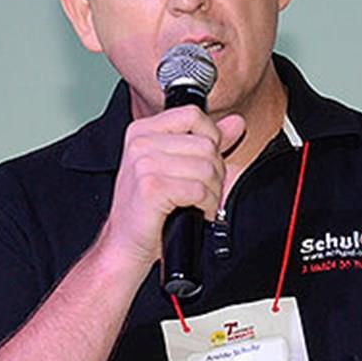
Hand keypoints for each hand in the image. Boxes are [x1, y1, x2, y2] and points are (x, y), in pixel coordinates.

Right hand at [99, 105, 244, 266]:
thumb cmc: (147, 210)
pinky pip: (199, 190)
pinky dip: (206, 205)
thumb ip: (206, 141)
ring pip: (207, 168)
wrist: (125, 245)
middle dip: (215, 173)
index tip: (206, 161)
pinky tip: (196, 212)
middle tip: (202, 192)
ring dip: (212, 192)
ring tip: (198, 203)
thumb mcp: (177, 167)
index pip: (193, 115)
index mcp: (142, 131)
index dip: (211, 138)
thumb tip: (236, 122)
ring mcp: (143, 164)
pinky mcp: (151, 187)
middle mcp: (140, 143)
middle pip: (205, 144)